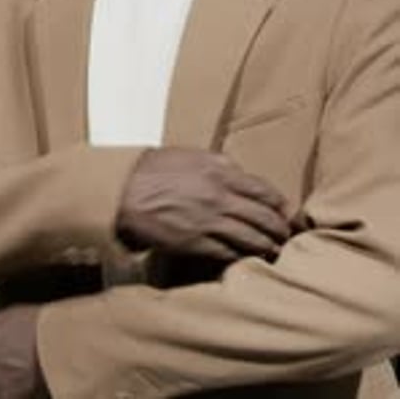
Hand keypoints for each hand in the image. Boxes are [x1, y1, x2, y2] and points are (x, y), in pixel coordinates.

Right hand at [117, 147, 291, 261]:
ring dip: (266, 246)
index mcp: (220, 172)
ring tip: (274, 250)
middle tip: (286, 234)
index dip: (278, 202)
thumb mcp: (192, 155)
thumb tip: (239, 173)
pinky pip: (226, 253)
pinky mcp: (195, 243)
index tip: (285, 209)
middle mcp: (220, 197)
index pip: (262, 190)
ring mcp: (209, 222)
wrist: (126, 191)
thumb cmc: (155, 168)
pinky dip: (240, 256)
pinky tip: (247, 258)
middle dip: (278, 228)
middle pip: (261, 217)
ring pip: (249, 238)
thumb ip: (220, 164)